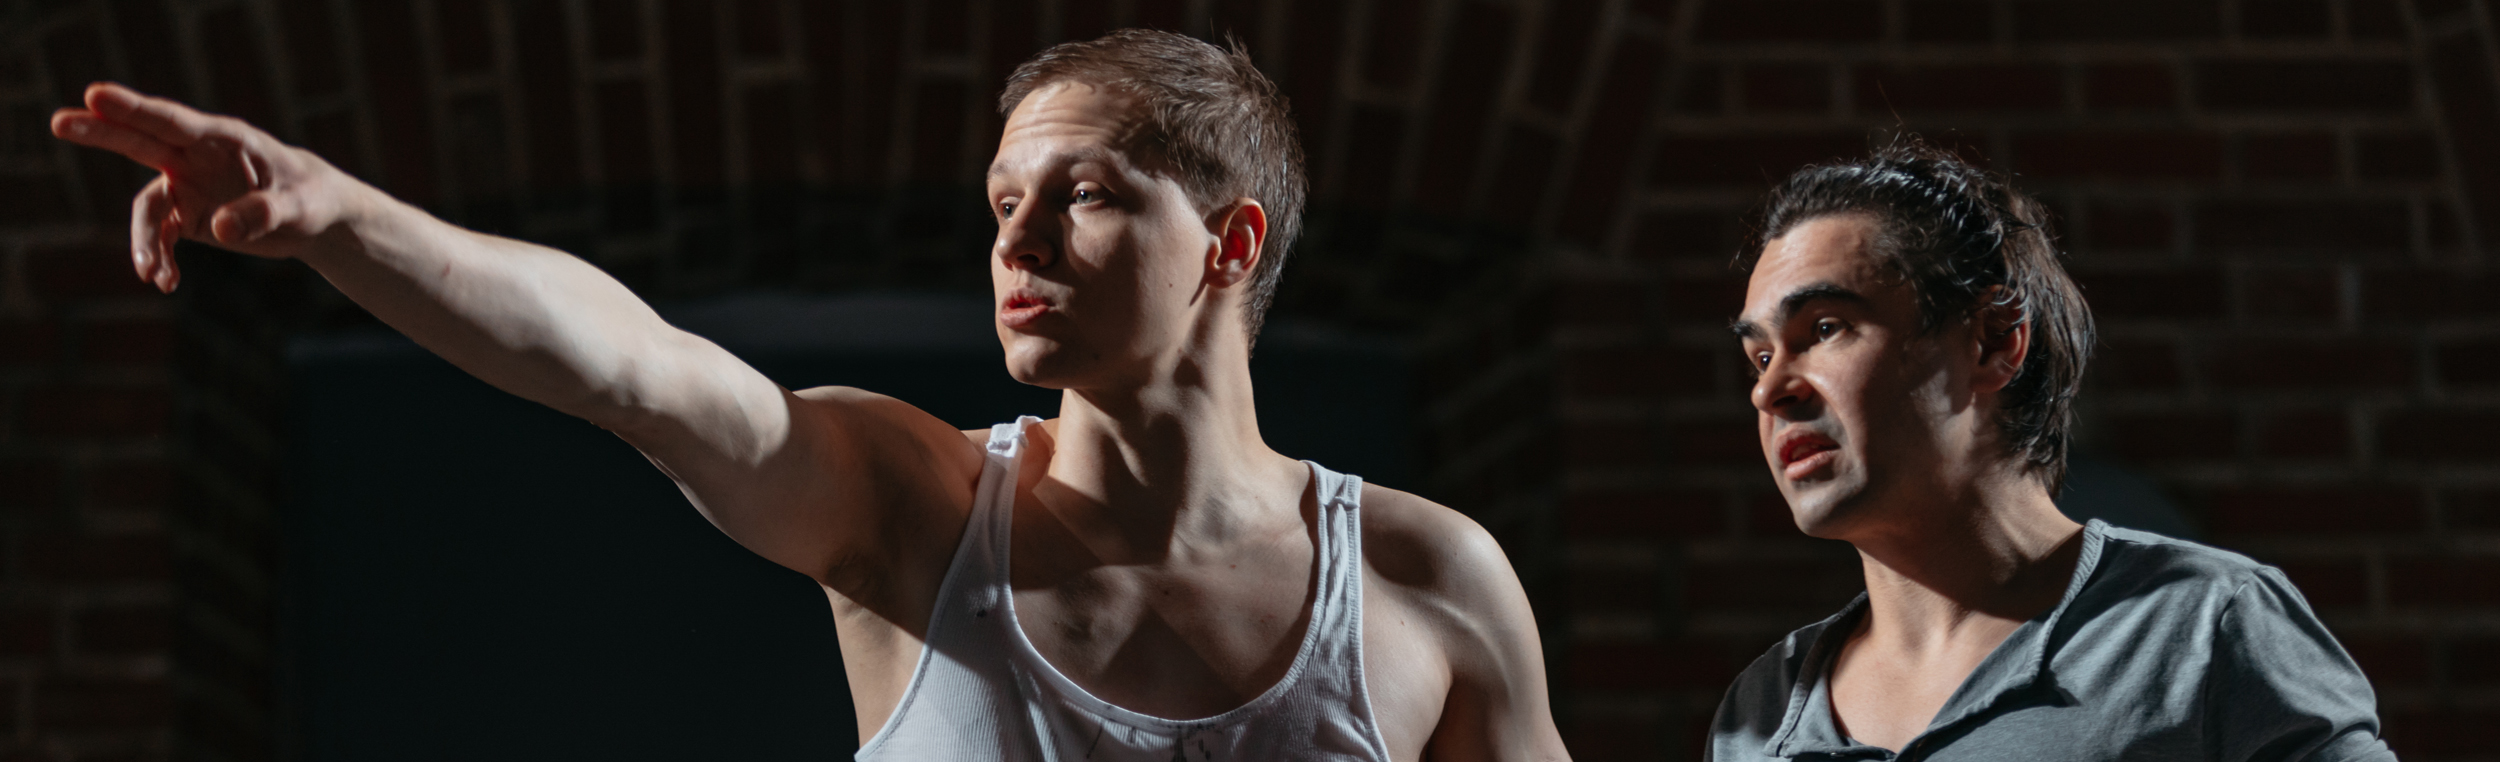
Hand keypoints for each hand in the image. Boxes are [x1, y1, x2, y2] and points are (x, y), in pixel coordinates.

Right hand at [50, 82, 365, 292]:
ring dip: (143, 240)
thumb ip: (265, 213)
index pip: (174, 121)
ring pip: (148, 206)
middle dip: (101, 132)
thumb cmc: (314, 199)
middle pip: (141, 141)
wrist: (316, 216)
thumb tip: (218, 227)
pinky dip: (160, 257)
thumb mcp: (301, 208)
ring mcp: (188, 183)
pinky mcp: (189, 213)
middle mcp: (198, 156)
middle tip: (59, 122)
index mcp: (227, 139)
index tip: (96, 94)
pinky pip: (161, 234)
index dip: (135, 108)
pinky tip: (167, 282)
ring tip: (152, 274)